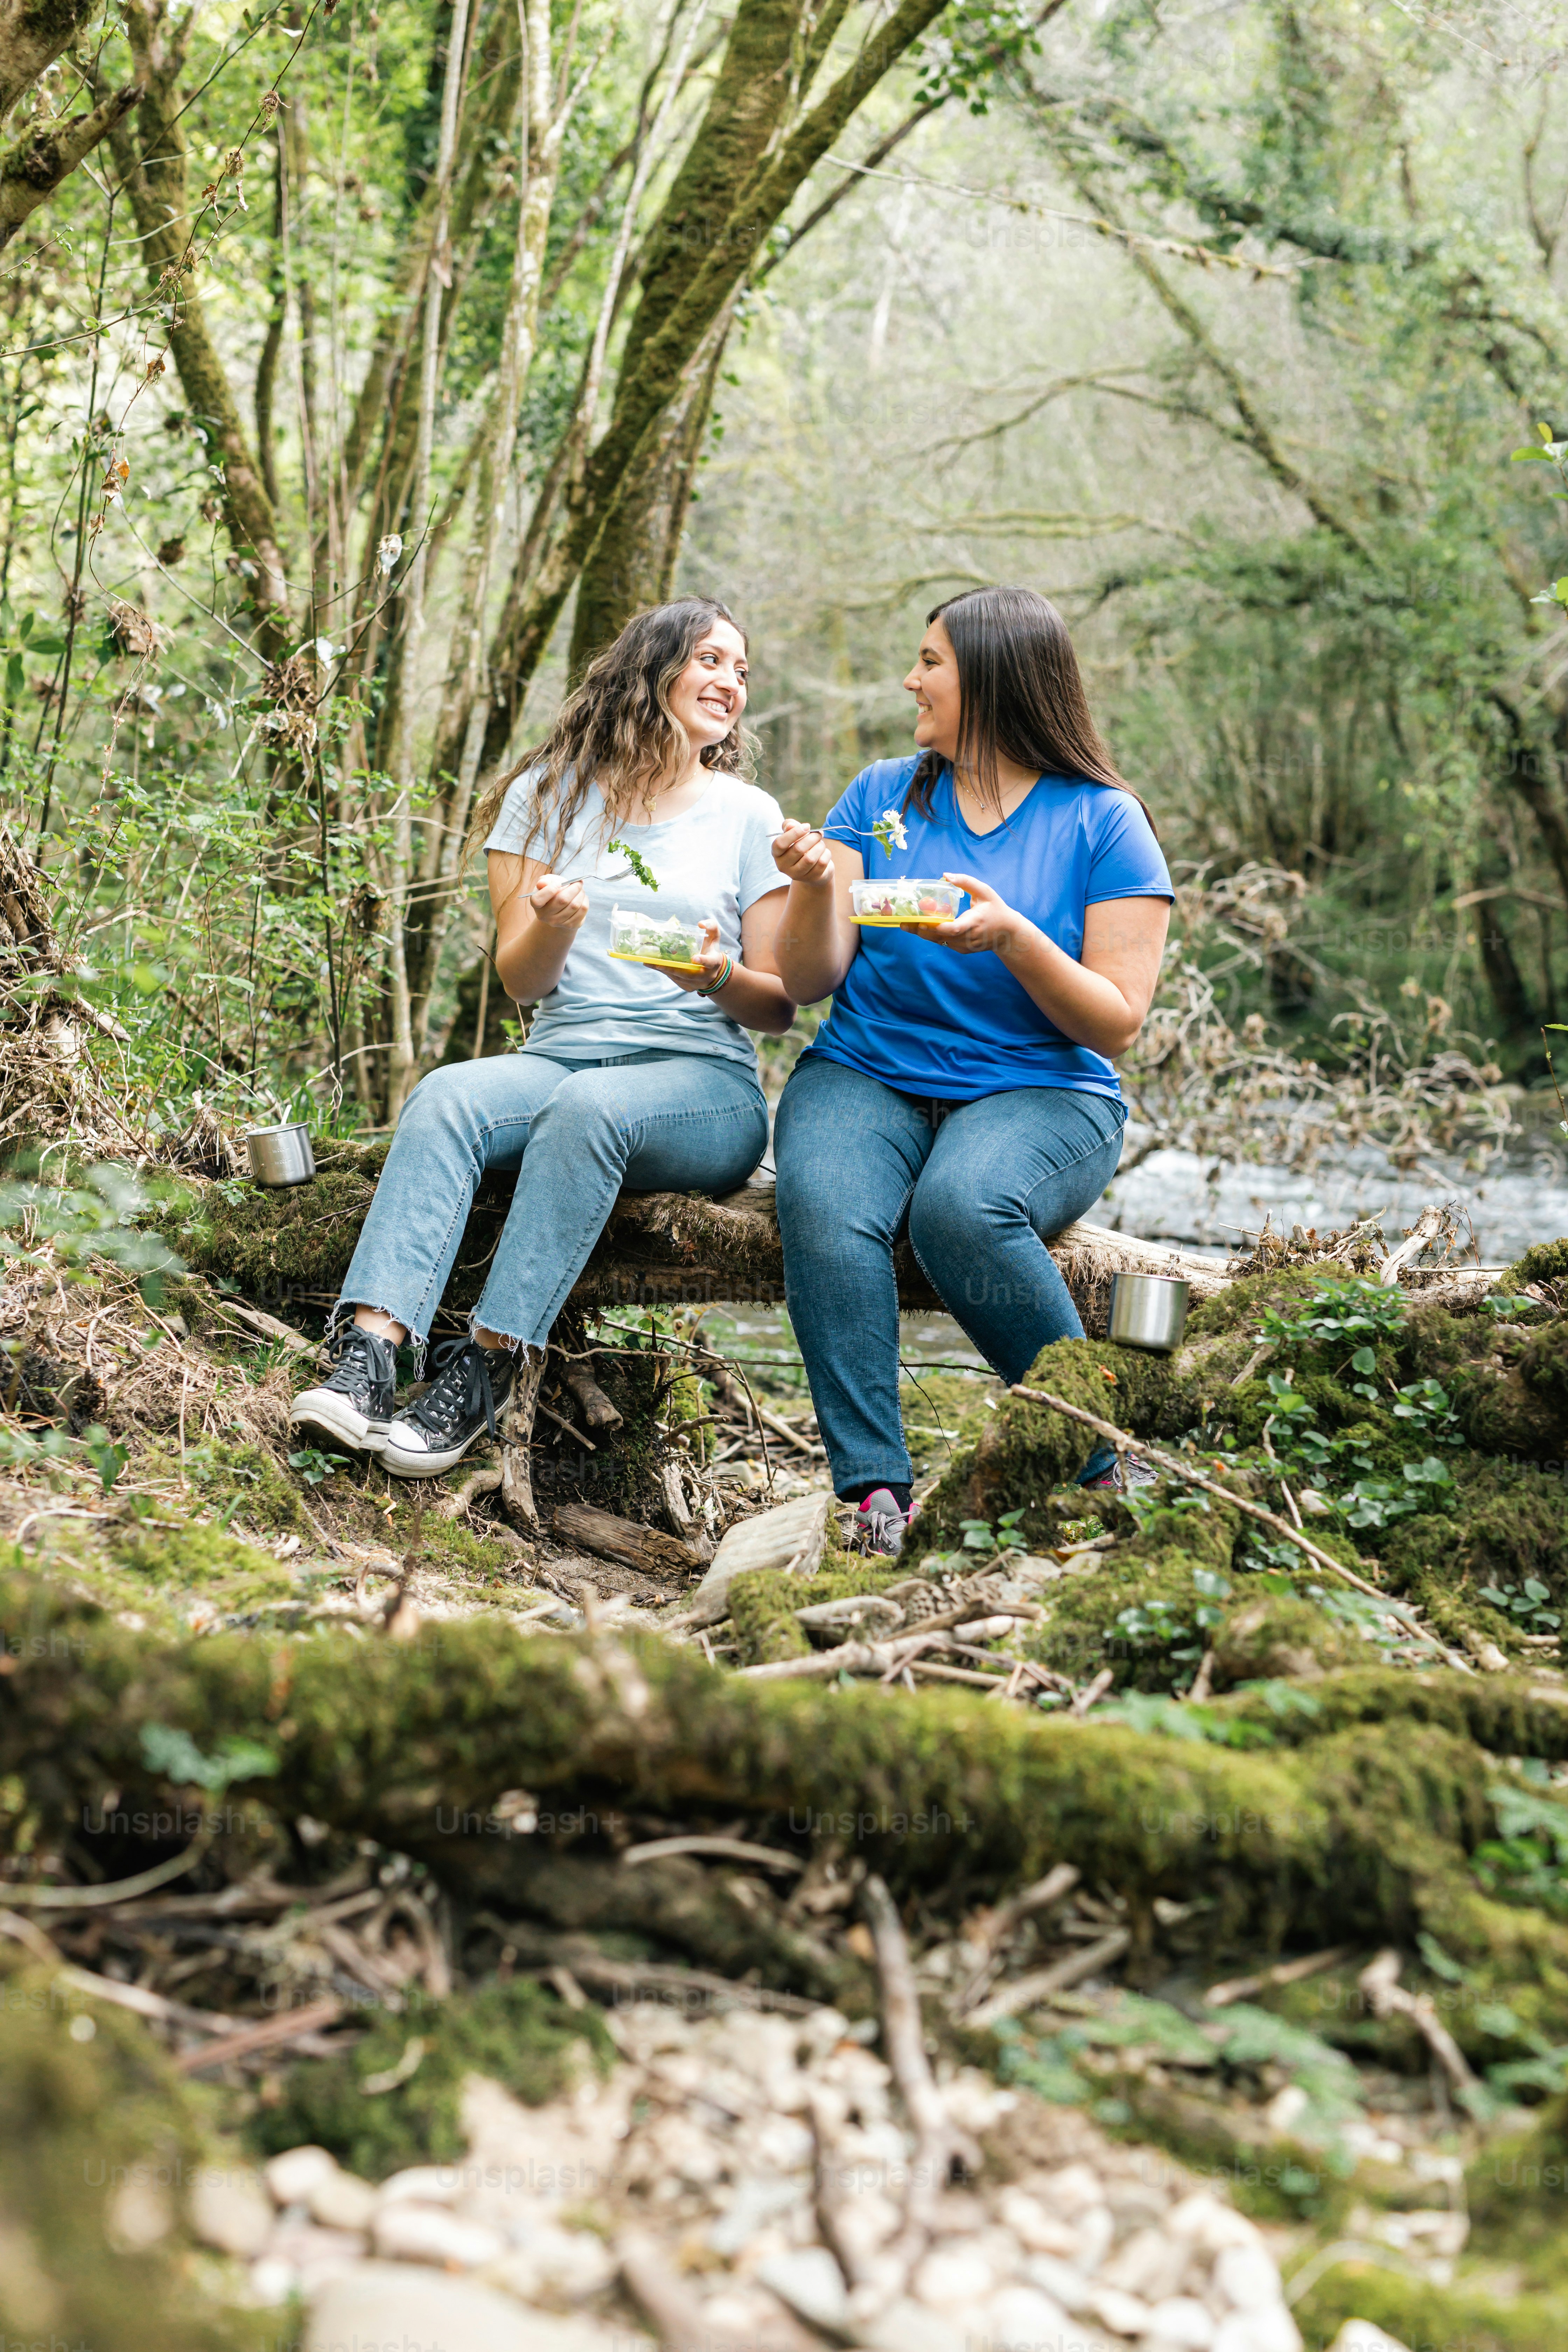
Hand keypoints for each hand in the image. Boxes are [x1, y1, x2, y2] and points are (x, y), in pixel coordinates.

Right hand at [530, 871, 587, 930]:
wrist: (560, 909)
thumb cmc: (553, 892)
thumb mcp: (547, 883)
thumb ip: (544, 881)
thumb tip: (543, 883)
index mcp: (536, 904)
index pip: (538, 899)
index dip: (550, 889)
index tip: (559, 883)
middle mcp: (545, 916)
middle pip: (563, 900)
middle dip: (574, 887)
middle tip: (578, 882)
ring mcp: (558, 923)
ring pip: (575, 905)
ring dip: (581, 893)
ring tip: (581, 889)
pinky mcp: (571, 925)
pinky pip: (583, 910)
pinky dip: (585, 900)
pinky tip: (582, 898)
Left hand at [658, 917, 723, 992]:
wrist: (712, 970)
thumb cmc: (710, 950)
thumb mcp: (714, 937)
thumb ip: (711, 926)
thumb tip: (700, 924)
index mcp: (714, 962)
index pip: (710, 962)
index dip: (703, 961)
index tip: (694, 958)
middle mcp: (705, 976)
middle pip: (688, 974)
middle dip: (672, 969)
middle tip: (658, 963)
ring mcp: (696, 983)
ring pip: (679, 978)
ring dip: (664, 970)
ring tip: (649, 963)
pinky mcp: (688, 987)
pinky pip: (675, 980)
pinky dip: (665, 972)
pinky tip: (654, 965)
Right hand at [772, 818, 834, 886]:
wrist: (813, 866)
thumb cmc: (801, 845)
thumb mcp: (794, 834)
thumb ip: (789, 826)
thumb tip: (790, 825)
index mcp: (776, 854)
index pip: (780, 844)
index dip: (794, 833)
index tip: (807, 826)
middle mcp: (783, 866)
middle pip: (798, 849)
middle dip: (812, 838)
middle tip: (819, 834)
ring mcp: (796, 875)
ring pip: (810, 858)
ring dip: (820, 846)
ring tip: (821, 843)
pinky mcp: (811, 878)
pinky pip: (821, 863)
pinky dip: (826, 854)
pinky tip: (824, 852)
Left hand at [904, 871, 1029, 956]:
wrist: (1008, 934)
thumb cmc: (996, 909)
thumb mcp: (985, 891)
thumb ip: (966, 881)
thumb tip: (945, 874)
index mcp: (975, 922)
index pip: (954, 929)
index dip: (937, 928)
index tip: (922, 922)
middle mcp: (969, 937)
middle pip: (941, 937)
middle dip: (920, 930)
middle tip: (904, 922)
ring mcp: (965, 946)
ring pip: (940, 941)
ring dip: (923, 934)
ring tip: (906, 925)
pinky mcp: (962, 950)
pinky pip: (944, 943)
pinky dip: (932, 936)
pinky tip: (920, 928)